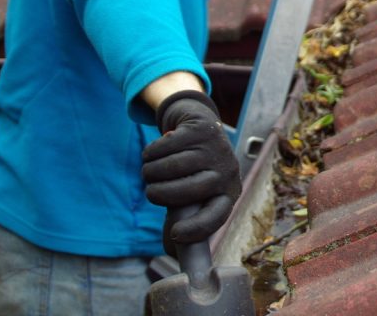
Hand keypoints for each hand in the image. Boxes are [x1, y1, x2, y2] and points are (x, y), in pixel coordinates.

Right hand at [142, 91, 240, 252]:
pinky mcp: (201, 130)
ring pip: (170, 167)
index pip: (217, 216)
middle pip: (188, 191)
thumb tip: (170, 251)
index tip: (176, 234)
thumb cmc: (194, 170)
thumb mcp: (194, 193)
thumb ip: (183, 216)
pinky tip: (152, 154)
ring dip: (150, 172)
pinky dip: (150, 153)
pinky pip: (163, 147)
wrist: (200, 126)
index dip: (197, 228)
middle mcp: (227, 172)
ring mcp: (216, 149)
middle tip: (150, 192)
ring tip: (148, 172)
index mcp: (228, 193)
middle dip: (159, 194)